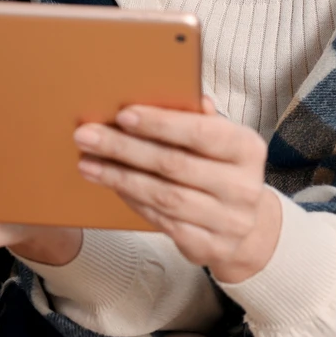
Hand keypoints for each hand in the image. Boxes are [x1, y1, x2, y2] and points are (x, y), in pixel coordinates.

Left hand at [74, 96, 280, 283]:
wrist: (248, 226)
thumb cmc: (223, 170)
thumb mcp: (221, 140)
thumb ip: (197, 118)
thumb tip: (174, 88)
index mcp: (247, 149)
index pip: (201, 132)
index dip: (161, 124)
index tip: (122, 114)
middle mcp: (243, 187)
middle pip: (174, 165)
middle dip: (125, 148)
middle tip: (87, 136)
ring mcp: (230, 222)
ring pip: (164, 197)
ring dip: (120, 177)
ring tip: (88, 163)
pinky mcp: (211, 248)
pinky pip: (163, 222)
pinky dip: (133, 201)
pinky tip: (112, 185)